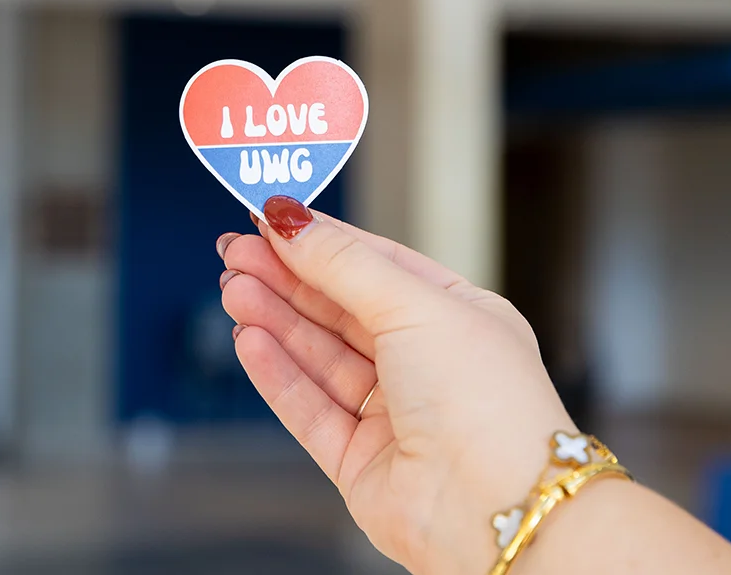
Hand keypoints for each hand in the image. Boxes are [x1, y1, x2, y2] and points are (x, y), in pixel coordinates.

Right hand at [216, 197, 574, 574]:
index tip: (272, 220)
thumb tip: (292, 222)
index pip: (379, 265)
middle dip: (287, 279)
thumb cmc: (487, 405)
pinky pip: (309, 408)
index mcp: (459, 318)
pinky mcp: (362, 462)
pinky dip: (277, 374)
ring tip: (233, 288)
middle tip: (238, 251)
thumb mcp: (415, 305)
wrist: (496, 510)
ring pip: (319, 358)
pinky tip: (249, 340)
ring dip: (275, 320)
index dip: (323, 241)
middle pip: (341, 310)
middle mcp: (428, 365)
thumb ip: (344, 264)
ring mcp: (395, 416)